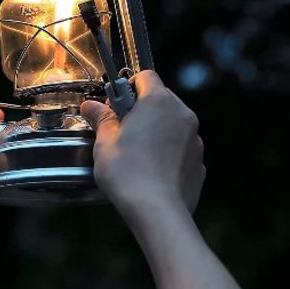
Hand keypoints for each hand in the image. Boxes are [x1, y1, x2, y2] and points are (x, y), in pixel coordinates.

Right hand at [81, 70, 204, 217]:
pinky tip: (153, 170)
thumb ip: (101, 119)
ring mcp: (195, 138)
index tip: (116, 106)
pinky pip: (182, 146)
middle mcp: (182, 114)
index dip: (128, 86)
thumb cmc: (128, 172)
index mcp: (158, 102)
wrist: (159, 213)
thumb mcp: (105, 143)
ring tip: (138, 153)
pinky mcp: (200, 161)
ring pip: (173, 122)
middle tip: (122, 130)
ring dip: (157, 129)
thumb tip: (90, 105)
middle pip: (161, 98)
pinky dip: (169, 150)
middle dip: (142, 109)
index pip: (146, 76)